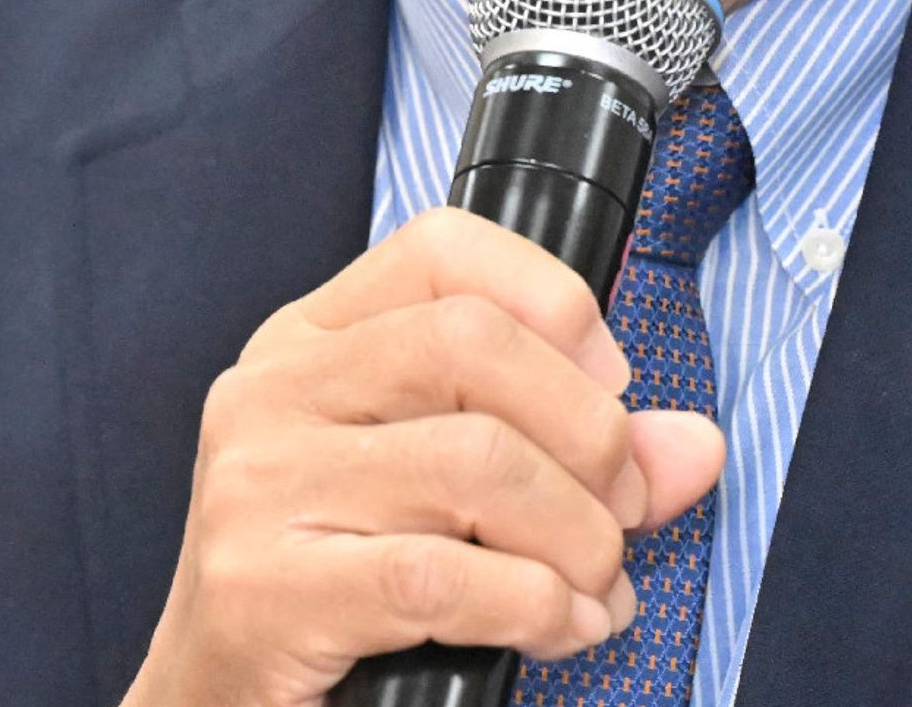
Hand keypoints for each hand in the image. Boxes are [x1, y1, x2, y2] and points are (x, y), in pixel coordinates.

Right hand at [123, 206, 726, 706]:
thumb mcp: (446, 489)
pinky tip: (558, 629)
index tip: (613, 378)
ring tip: (597, 585)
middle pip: (473, 344)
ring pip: (474, 463)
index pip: (441, 248)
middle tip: (626, 508)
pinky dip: (533, 607)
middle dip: (589, 430)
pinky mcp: (264, 587)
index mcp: (310, 340)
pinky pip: (439, 578)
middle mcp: (272, 391)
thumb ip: (573, 451)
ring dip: (576, 536)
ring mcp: (259, 485)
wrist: (215, 703)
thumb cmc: (339, 580)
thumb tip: (696, 446)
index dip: (553, 298)